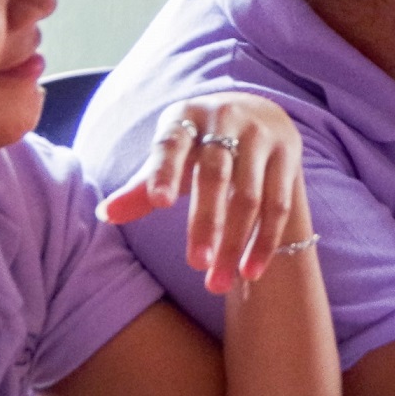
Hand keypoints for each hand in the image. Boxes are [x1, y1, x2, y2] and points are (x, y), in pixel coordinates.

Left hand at [99, 94, 309, 293]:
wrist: (257, 111)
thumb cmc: (200, 144)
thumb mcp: (170, 155)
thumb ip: (143, 186)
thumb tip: (105, 215)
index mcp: (187, 117)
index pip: (172, 145)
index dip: (165, 172)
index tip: (159, 203)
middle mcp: (227, 120)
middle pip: (215, 175)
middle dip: (206, 222)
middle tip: (195, 265)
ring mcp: (262, 137)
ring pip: (251, 197)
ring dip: (235, 243)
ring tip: (218, 283)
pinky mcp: (288, 156)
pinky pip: (280, 205)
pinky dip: (265, 242)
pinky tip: (250, 272)